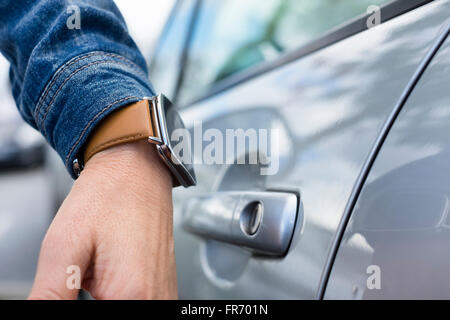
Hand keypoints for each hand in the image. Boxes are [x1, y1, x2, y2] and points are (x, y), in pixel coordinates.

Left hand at [28, 141, 176, 298]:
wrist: (137, 169)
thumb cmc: (109, 195)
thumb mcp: (64, 246)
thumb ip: (49, 297)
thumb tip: (35, 315)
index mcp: (132, 296)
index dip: (71, 304)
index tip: (65, 291)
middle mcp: (157, 300)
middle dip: (85, 301)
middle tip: (76, 279)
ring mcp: (164, 295)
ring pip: (127, 310)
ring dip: (101, 299)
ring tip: (90, 276)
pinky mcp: (164, 288)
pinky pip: (140, 306)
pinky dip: (116, 297)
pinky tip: (104, 281)